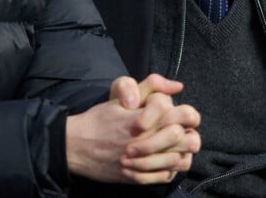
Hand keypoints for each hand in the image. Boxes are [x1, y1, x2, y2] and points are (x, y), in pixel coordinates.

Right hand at [66, 74, 200, 184]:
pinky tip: (166, 158)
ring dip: (183, 151)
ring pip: (181, 160)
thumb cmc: (100, 119)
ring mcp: (143, 162)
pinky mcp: (138, 178)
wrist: (76, 146)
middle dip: (189, 131)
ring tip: (178, 144)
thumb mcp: (122, 96)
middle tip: (185, 129)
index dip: (185, 111)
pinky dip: (172, 168)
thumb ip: (151, 87)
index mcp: (144, 118)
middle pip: (186, 138)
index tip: (180, 113)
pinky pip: (168, 176)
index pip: (182, 113)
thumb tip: (177, 86)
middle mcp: (146, 141)